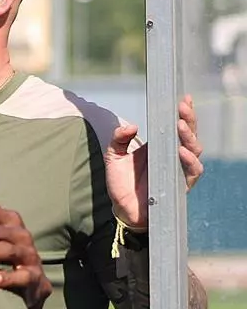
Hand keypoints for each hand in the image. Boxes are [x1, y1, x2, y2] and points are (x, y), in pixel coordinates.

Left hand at [105, 95, 203, 229]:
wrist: (123, 209)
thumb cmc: (121, 182)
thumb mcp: (113, 156)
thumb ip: (118, 139)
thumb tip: (132, 126)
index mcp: (161, 146)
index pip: (177, 126)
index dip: (183, 113)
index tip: (183, 98)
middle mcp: (173, 156)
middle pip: (189, 134)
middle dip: (188, 119)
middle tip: (182, 107)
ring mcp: (179, 170)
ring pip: (194, 150)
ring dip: (189, 137)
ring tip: (179, 126)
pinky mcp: (181, 185)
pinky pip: (192, 171)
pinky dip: (189, 160)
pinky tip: (181, 151)